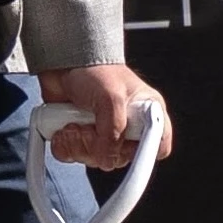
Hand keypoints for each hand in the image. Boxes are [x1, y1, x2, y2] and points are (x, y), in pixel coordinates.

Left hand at [35, 63, 165, 169]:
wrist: (63, 63)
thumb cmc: (94, 70)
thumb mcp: (110, 98)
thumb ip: (113, 131)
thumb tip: (107, 157)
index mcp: (147, 114)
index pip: (159, 147)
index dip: (146, 154)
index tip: (123, 149)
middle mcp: (128, 127)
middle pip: (120, 158)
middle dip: (98, 146)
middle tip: (89, 126)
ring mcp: (104, 135)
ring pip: (94, 160)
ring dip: (78, 143)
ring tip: (73, 122)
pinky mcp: (82, 138)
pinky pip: (73, 157)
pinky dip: (64, 146)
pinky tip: (64, 128)